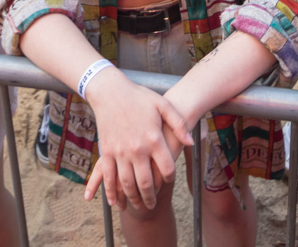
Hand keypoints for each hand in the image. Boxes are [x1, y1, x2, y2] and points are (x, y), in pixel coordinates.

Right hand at [82, 70, 190, 210]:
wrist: (110, 92)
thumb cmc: (139, 97)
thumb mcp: (163, 105)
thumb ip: (178, 124)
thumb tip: (190, 141)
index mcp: (153, 139)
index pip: (166, 168)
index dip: (169, 178)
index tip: (169, 180)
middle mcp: (137, 149)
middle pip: (146, 183)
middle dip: (150, 198)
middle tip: (153, 205)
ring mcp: (120, 152)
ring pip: (127, 184)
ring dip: (133, 199)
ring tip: (139, 206)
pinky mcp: (106, 152)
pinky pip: (109, 177)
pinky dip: (112, 193)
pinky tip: (115, 202)